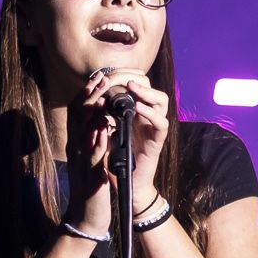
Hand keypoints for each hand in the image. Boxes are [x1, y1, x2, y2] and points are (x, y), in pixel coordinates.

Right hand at [63, 72, 115, 236]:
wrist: (87, 217)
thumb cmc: (91, 185)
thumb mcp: (91, 156)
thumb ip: (93, 136)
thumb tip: (99, 116)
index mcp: (78, 143)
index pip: (78, 112)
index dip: (87, 93)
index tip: (98, 77)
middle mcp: (76, 150)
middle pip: (78, 118)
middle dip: (90, 97)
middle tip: (101, 80)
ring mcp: (82, 164)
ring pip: (83, 135)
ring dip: (91, 117)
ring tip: (102, 99)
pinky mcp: (90, 179)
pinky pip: (93, 159)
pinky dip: (97, 144)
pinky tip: (103, 133)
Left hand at [87, 68, 170, 215]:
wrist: (128, 183)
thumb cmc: (117, 158)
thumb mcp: (106, 130)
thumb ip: (105, 115)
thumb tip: (95, 96)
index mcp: (135, 111)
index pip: (137, 84)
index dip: (126, 75)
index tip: (109, 74)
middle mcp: (148, 116)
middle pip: (151, 87)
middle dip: (137, 79)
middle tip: (123, 78)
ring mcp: (154, 127)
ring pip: (162, 100)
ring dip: (147, 92)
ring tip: (133, 88)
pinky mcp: (158, 140)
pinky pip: (161, 123)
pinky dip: (150, 113)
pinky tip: (137, 108)